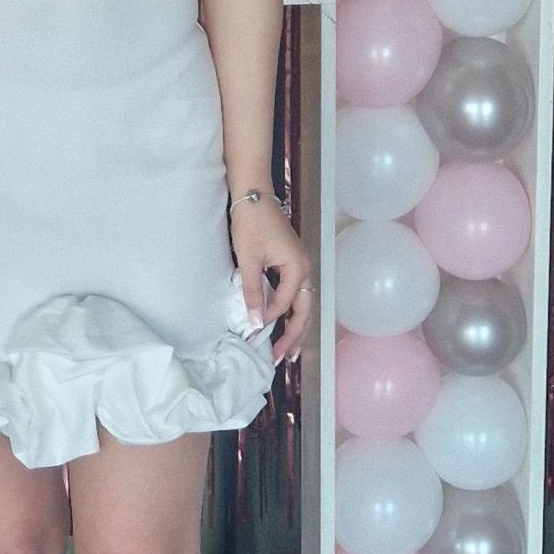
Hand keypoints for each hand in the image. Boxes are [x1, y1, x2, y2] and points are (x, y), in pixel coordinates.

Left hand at [231, 196, 312, 364]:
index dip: (271, 320)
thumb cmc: (251, 224)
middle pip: (304, 310)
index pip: (286, 304)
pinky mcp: (293, 262)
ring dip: (296, 327)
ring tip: (291, 351)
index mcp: (297, 268)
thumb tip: (256, 323)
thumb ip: (253, 292)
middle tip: (284, 359)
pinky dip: (291, 311)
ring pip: (303, 303)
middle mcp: (305, 268)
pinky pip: (297, 293)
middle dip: (295, 336)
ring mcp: (301, 265)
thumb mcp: (248, 260)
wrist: (253, 194)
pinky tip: (284, 323)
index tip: (254, 336)